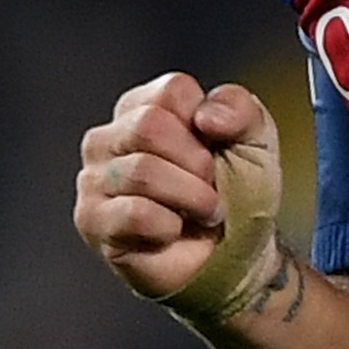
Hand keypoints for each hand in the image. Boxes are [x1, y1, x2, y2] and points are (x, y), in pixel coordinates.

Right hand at [75, 74, 285, 319]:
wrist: (237, 257)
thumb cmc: (239, 195)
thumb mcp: (256, 141)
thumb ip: (241, 109)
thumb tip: (206, 115)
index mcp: (145, 107)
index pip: (173, 91)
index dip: (209, 126)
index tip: (216, 153)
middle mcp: (110, 138)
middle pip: (149, 125)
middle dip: (197, 163)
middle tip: (211, 188)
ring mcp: (95, 178)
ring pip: (142, 170)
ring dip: (191, 198)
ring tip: (201, 213)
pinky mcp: (93, 220)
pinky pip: (134, 213)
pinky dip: (169, 227)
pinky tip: (173, 232)